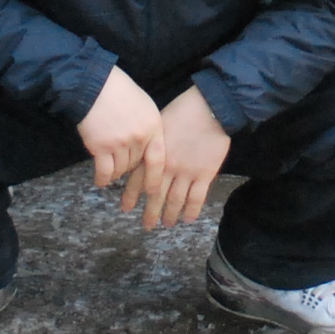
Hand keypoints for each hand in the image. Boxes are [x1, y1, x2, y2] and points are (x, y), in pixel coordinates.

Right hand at [78, 66, 162, 191]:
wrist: (95, 84)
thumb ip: (148, 128)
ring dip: (115, 172)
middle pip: (136, 165)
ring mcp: (120, 143)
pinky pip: (105, 172)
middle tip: (121, 162)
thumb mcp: (144, 106)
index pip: (158, 160)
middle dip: (129, 167)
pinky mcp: (100, 147)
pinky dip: (102, 179)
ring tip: (109, 165)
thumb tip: (146, 151)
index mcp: (153, 126)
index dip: (155, 178)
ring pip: (120, 170)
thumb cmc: (120, 92)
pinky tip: (100, 181)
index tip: (152, 192)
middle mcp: (139, 137)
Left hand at [118, 85, 231, 228]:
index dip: (131, 195)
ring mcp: (186, 172)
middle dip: (150, 212)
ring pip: (176, 200)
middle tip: (146, 226)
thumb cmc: (182, 111)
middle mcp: (167, 167)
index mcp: (154, 155)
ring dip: (170, 214)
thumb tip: (142, 157)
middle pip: (156, 195)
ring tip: (167, 223)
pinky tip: (188, 219)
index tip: (126, 208)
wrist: (209, 108)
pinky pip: (197, 197)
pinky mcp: (205, 174)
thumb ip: (151, 145)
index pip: (139, 180)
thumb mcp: (159, 125)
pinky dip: (192, 210)